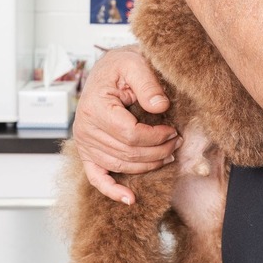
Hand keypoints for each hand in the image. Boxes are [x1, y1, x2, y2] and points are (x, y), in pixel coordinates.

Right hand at [72, 46, 179, 203]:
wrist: (106, 71)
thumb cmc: (120, 67)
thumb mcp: (135, 64)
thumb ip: (147, 83)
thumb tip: (161, 106)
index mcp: (95, 107)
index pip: (130, 134)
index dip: (156, 137)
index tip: (173, 130)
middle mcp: (85, 129)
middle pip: (127, 153)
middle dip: (157, 151)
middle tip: (177, 142)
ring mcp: (84, 143)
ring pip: (120, 165)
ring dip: (147, 165)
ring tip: (168, 156)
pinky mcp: (87, 153)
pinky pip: (97, 178)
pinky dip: (112, 190)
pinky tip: (130, 198)